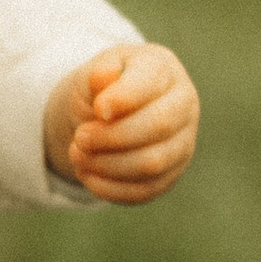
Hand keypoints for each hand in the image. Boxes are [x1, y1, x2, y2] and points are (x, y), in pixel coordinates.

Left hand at [45, 44, 199, 202]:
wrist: (107, 112)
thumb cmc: (103, 87)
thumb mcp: (94, 72)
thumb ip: (98, 74)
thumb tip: (103, 78)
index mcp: (164, 71)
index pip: (152, 84)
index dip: (123, 99)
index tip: (97, 109)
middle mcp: (183, 106)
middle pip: (158, 126)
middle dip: (112, 137)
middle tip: (80, 137)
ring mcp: (182, 142)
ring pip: (153, 163)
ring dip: (108, 164)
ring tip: (76, 156)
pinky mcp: (170, 174)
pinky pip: (145, 190)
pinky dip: (111, 188)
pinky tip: (87, 175)